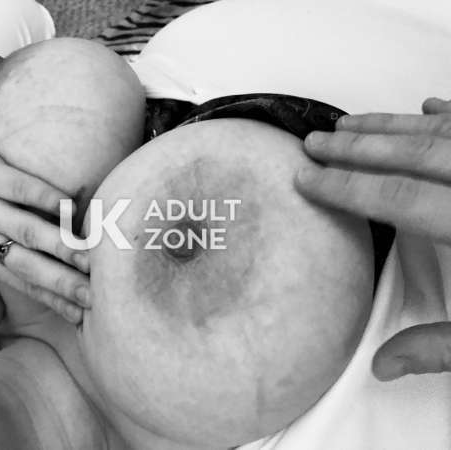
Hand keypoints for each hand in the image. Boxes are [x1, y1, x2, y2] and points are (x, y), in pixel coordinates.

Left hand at [0, 132, 88, 326]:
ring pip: (25, 230)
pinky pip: (18, 188)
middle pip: (28, 264)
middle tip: (92, 295)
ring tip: (88, 257)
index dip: (54, 301)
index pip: (26, 286)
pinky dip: (44, 197)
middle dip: (61, 282)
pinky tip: (70, 206)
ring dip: (58, 245)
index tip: (83, 316)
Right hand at [294, 97, 450, 379]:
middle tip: (317, 141)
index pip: (400, 199)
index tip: (308, 179)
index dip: (346, 188)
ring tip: (350, 123)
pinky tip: (428, 105)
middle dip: (358, 146)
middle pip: (417, 154)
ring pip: (446, 132)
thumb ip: (442, 347)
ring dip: (392, 125)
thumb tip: (382, 365)